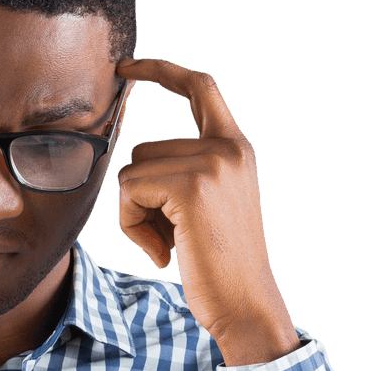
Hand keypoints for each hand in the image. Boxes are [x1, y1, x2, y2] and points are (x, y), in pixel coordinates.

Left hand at [115, 58, 299, 365]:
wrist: (245, 304)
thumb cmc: (220, 268)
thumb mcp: (208, 207)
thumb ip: (183, 174)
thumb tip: (132, 162)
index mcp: (236, 149)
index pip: (199, 87)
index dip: (160, 71)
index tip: (126, 66)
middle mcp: (228, 148)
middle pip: (144, 150)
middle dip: (140, 198)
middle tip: (170, 238)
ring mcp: (212, 164)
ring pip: (132, 172)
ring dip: (135, 214)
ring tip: (170, 245)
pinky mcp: (191, 186)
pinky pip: (129, 190)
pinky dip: (132, 225)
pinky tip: (164, 252)